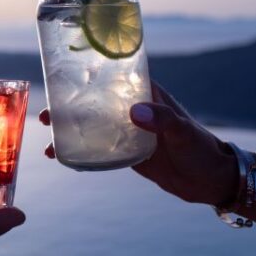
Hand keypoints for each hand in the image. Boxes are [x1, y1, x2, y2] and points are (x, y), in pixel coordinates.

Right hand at [39, 82, 237, 206]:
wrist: (210, 181)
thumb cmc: (201, 149)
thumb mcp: (183, 132)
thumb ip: (162, 120)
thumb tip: (134, 112)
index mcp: (146, 94)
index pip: (112, 75)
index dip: (87, 73)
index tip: (61, 74)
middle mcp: (132, 109)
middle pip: (92, 101)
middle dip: (66, 106)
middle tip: (45, 115)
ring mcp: (127, 131)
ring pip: (90, 125)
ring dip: (67, 129)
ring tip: (47, 139)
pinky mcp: (125, 152)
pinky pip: (96, 148)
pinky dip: (78, 150)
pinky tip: (61, 157)